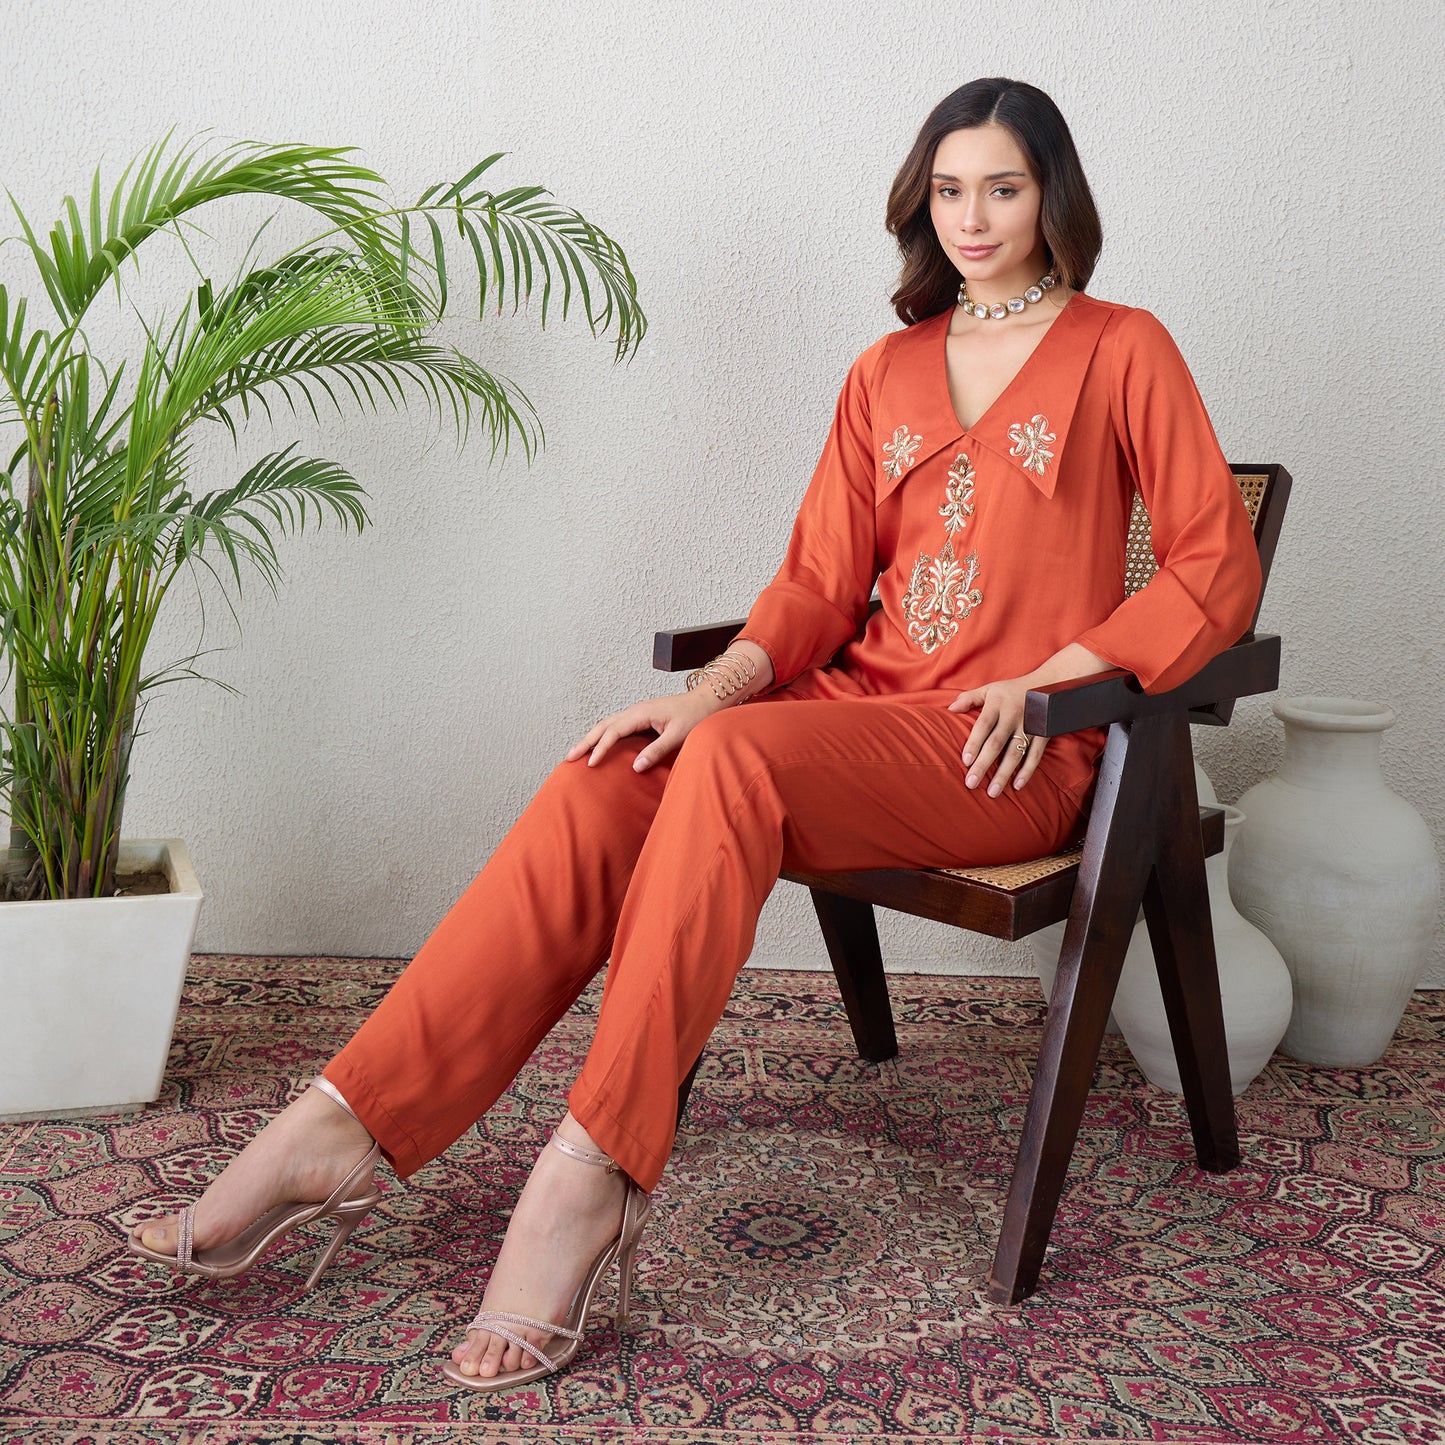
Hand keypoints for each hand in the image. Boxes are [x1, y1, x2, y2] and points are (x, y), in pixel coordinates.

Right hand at [565, 689, 721, 772]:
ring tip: (577, 753)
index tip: (590, 764)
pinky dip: (603, 736)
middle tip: (569, 758)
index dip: (600, 748)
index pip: (613, 732)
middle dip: (585, 742)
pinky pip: (616, 726)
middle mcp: (635, 710)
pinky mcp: (641, 718)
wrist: (707, 702)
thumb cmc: (696, 717)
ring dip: (591, 738)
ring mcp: (637, 713)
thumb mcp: (678, 737)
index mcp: (641, 713)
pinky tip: (599, 746)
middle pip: (603, 726)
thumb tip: (635, 767)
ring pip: (607, 725)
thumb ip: (657, 751)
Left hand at [947, 676, 1044, 795]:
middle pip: (996, 743)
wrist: (1050, 683)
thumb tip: (950, 709)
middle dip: (983, 765)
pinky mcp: (1044, 734)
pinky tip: (1017, 786)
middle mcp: (1013, 716)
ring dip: (1004, 774)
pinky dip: (1027, 771)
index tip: (965, 761)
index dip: (974, 743)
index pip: (983, 726)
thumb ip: (969, 698)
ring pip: (1015, 753)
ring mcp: (1030, 726)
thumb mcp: (990, 688)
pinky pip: (1035, 755)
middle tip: (971, 784)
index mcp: (997, 704)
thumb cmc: (1013, 689)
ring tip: (993, 792)